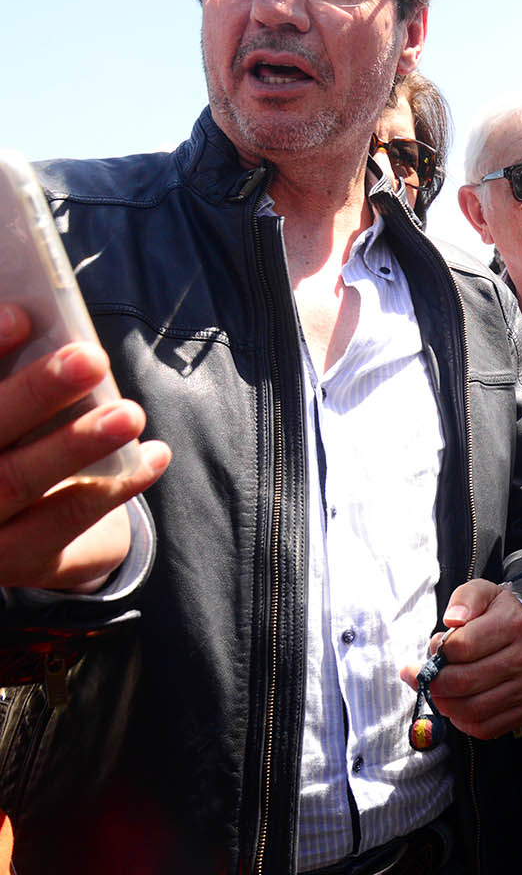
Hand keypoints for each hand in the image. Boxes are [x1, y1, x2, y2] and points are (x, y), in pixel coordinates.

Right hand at [0, 305, 169, 590]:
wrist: (21, 525)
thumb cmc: (14, 435)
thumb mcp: (11, 405)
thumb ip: (11, 371)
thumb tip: (41, 315)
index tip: (22, 313)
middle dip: (37, 393)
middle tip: (90, 358)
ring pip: (18, 481)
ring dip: (77, 443)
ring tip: (129, 414)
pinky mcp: (17, 561)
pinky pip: (66, 520)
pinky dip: (116, 485)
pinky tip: (155, 455)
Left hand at [401, 579, 521, 738]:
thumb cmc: (499, 616)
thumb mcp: (483, 594)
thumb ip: (465, 599)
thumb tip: (452, 619)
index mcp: (513, 624)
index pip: (462, 647)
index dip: (437, 650)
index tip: (433, 649)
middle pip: (463, 682)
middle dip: (434, 682)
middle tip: (425, 676)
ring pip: (472, 709)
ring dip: (444, 704)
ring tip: (439, 691)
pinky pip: (486, 727)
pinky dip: (463, 722)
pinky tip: (458, 705)